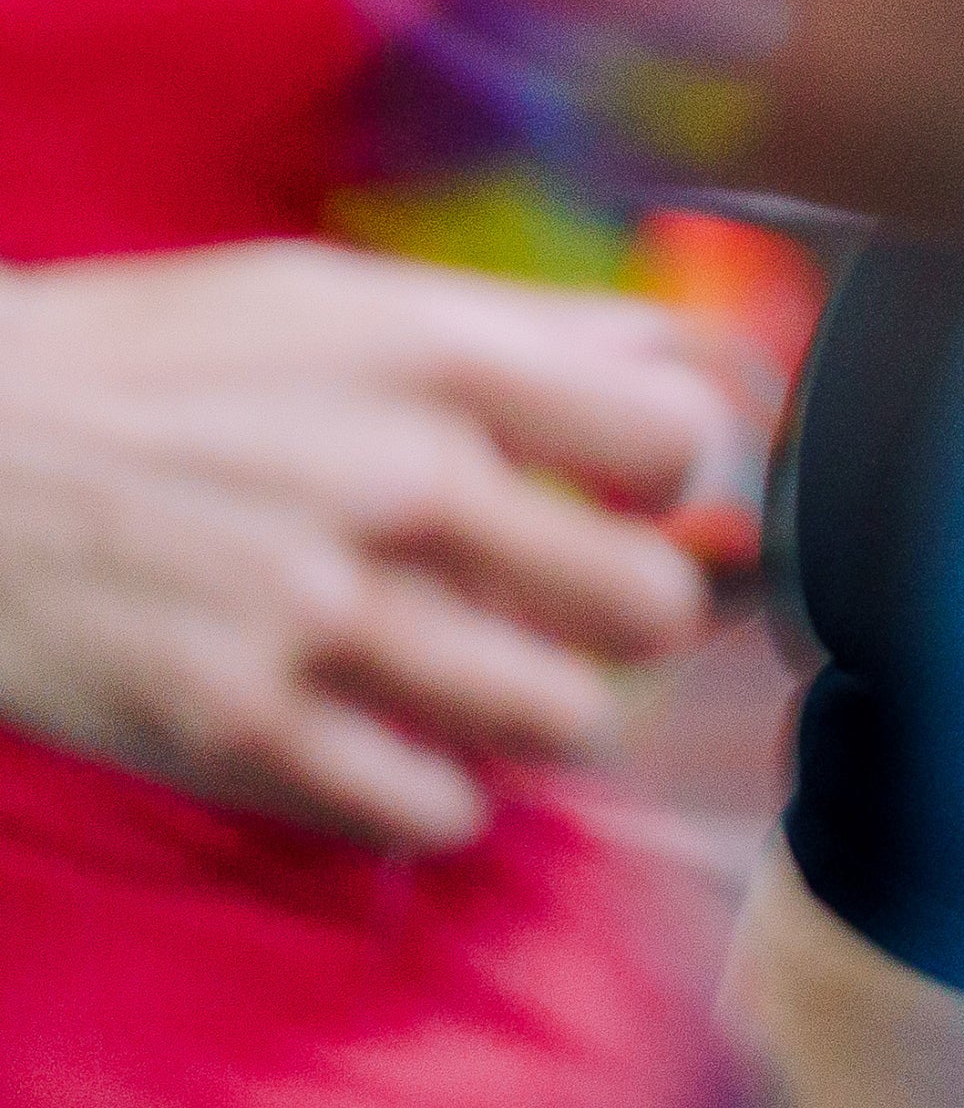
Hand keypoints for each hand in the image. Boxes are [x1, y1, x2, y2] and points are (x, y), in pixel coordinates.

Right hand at [0, 244, 748, 846]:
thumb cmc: (136, 368)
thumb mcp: (328, 297)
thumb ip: (517, 327)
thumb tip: (684, 353)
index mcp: (434, 365)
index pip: (680, 440)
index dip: (670, 479)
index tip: (626, 495)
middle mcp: (396, 487)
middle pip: (649, 604)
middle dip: (631, 617)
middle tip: (578, 611)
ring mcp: (319, 619)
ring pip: (564, 724)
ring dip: (543, 714)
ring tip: (492, 682)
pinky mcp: (238, 729)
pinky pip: (431, 810)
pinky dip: (433, 792)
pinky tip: (395, 745)